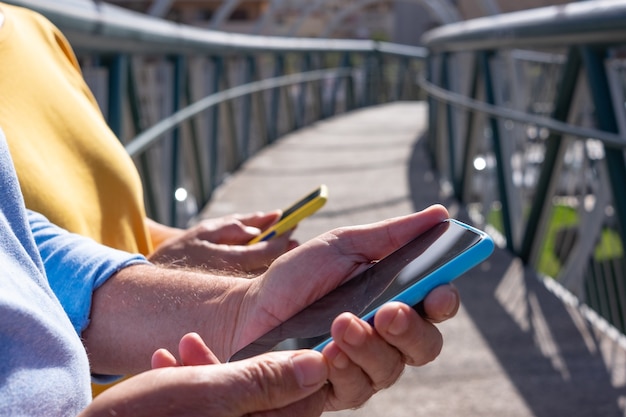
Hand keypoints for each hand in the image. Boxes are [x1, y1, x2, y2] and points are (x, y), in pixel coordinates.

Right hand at [82, 348, 330, 416]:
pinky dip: (193, 380)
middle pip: (264, 394)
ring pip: (234, 395)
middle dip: (239, 360)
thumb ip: (265, 381)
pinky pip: (210, 403)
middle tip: (202, 338)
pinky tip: (166, 362)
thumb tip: (318, 366)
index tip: (292, 328)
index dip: (302, 361)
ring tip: (182, 345)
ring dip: (211, 365)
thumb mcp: (211, 393)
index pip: (303, 398)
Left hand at [83, 204, 456, 394]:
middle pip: (424, 346)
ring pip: (391, 369)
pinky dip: (344, 369)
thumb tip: (440, 214)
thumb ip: (392, 236)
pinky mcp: (335, 391)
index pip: (435, 308)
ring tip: (342, 323)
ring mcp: (362, 368)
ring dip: (369, 346)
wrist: (250, 309)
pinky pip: (355, 389)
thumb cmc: (297, 277)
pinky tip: (326, 353)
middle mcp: (385, 339)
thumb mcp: (342, 247)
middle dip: (409, 329)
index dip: (443, 301)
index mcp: (394, 301)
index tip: (439, 290)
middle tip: (388, 311)